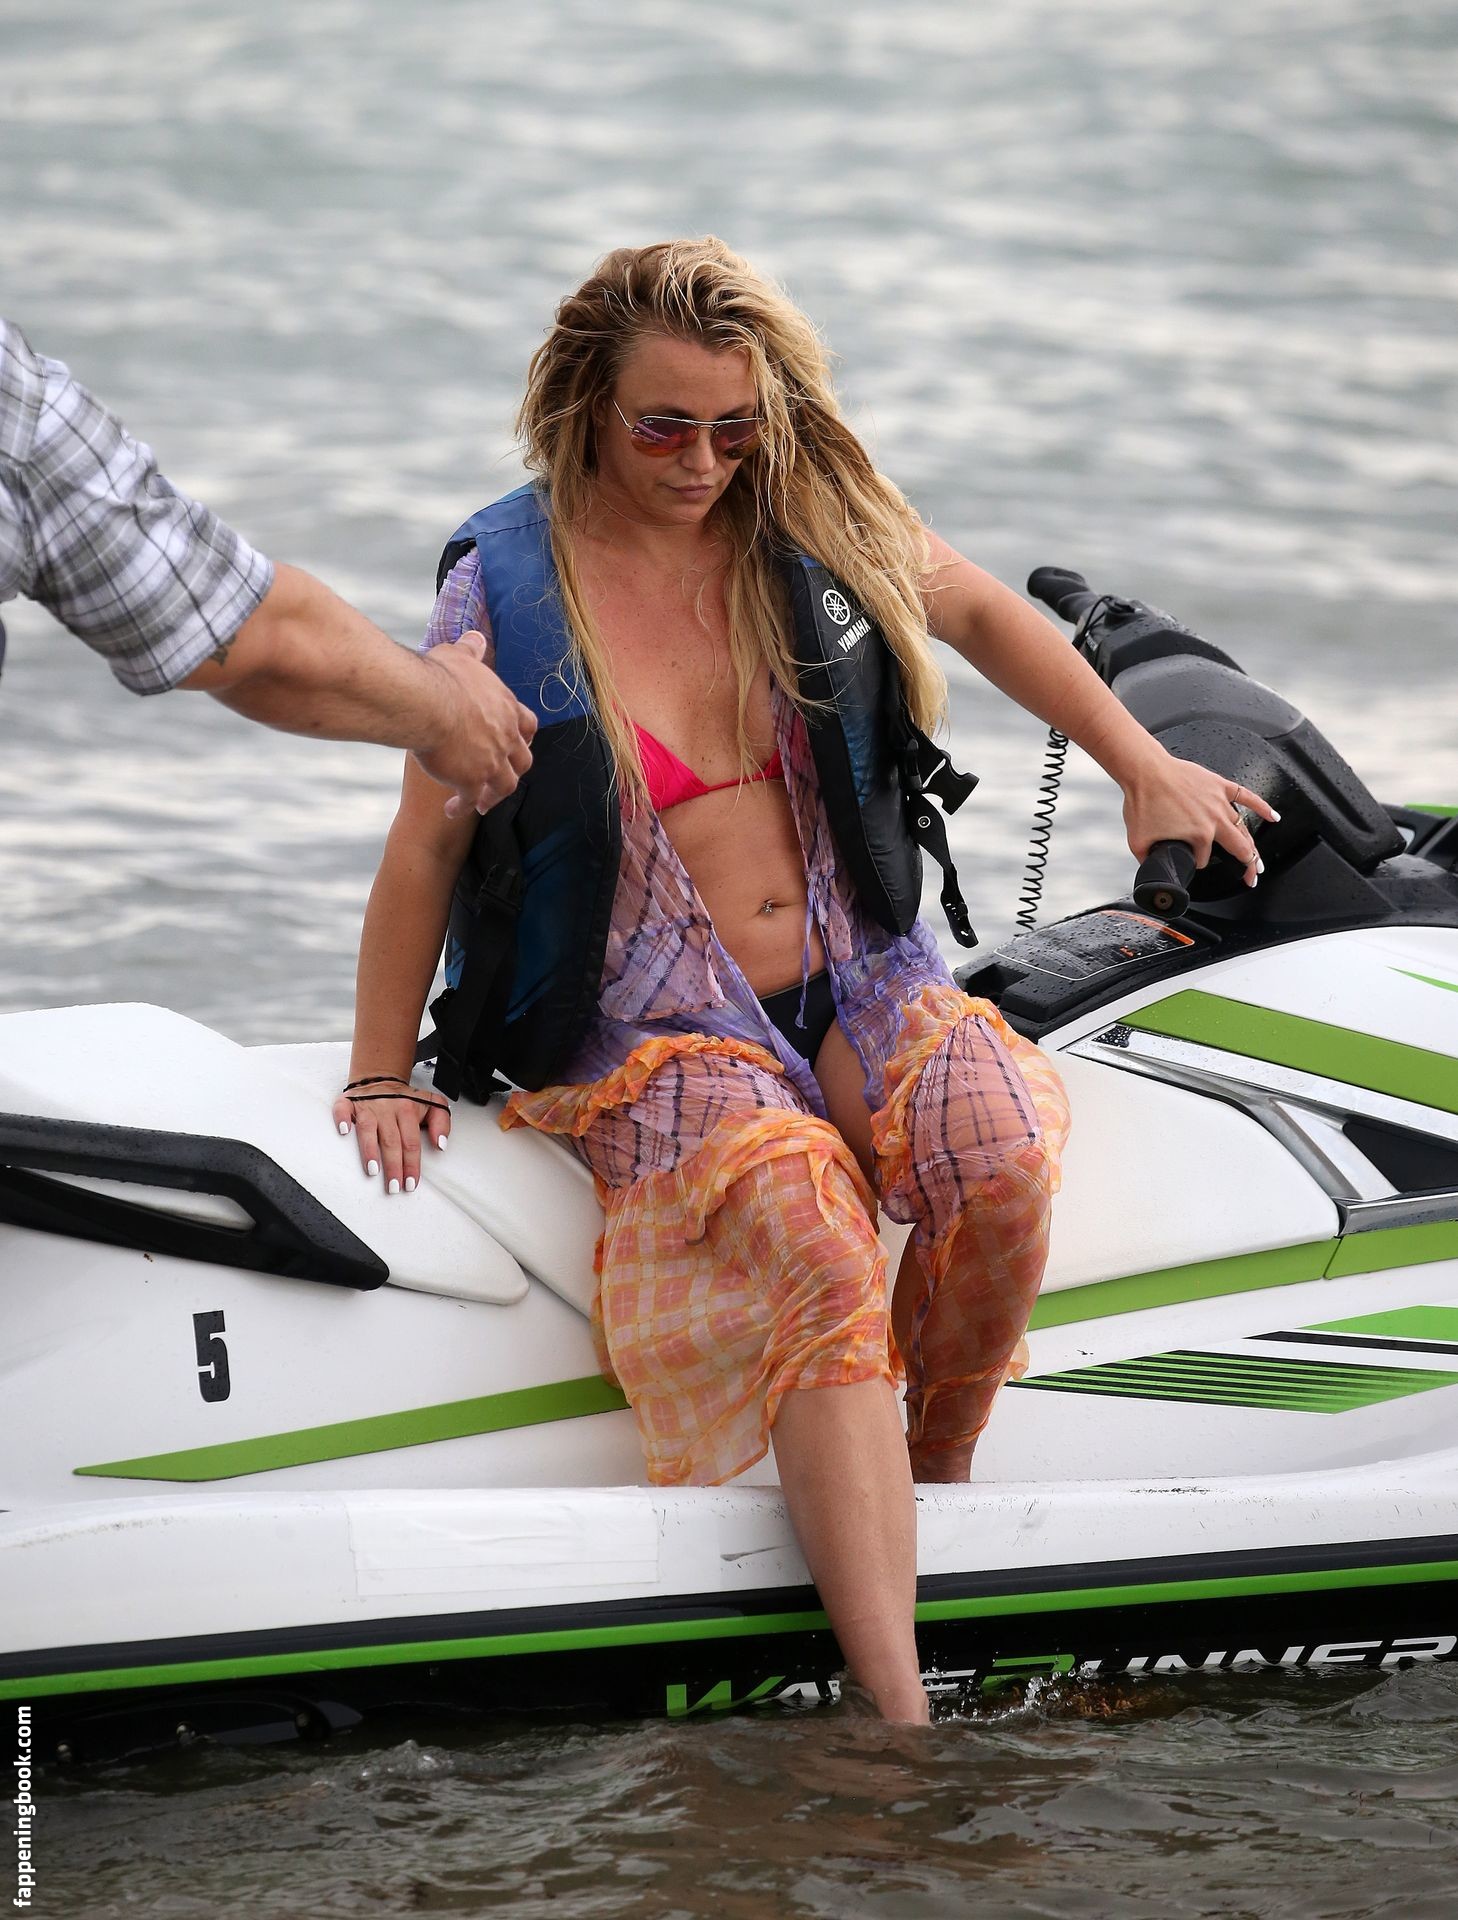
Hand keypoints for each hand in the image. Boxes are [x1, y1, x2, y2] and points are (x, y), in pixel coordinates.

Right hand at [332, 1076, 451, 1192]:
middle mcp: (387, 1108)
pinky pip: (342, 1108)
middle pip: (391, 1141)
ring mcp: (367, 1105)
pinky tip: (344, 1131)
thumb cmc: (405, 1098)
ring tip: (373, 1170)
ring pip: (368, 1128)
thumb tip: (441, 1144)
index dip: (412, 1164)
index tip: (411, 1182)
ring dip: (370, 1150)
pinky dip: (341, 1119)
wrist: (382, 1078)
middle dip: (393, 1166)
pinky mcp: (349, 1102)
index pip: (411, 1142)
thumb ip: (442, 1123)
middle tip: (394, 1186)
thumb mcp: (432, 1105)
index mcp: (408, 1109)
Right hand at [415, 632, 536, 817]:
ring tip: (480, 802)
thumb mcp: (458, 656)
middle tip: (501, 775)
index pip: (528, 725)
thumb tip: (477, 636)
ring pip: (505, 785)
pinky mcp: (472, 780)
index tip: (518, 742)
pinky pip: (471, 800)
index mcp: (505, 707)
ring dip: (494, 795)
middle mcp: (505, 735)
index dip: (524, 736)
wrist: (426, 702)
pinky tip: (451, 810)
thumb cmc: (438, 675)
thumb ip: (470, 650)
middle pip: (522, 760)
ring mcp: (492, 760)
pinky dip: (464, 807)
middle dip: (514, 769)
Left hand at [1121, 748, 1279, 888]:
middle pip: (1239, 848)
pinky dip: (1262, 806)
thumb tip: (1149, 867)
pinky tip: (1273, 817)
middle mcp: (1214, 820)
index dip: (1196, 863)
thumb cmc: (1142, 801)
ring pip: (1243, 827)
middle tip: (1252, 878)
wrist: (1144, 771)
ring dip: (1252, 845)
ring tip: (1257, 859)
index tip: (1188, 860)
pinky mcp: (1219, 785)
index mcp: (1199, 835)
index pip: (1204, 859)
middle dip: (1247, 866)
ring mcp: (1219, 802)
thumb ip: (1147, 858)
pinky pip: (1247, 796)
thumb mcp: (1139, 841)